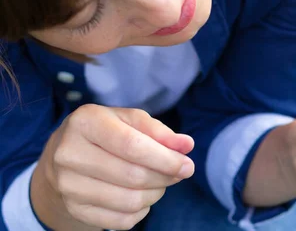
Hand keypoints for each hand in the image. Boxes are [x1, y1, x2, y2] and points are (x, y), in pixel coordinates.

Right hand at [32, 104, 194, 230]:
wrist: (63, 156)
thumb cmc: (106, 132)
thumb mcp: (129, 120)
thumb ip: (159, 131)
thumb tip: (186, 145)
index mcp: (85, 122)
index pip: (132, 146)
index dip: (165, 159)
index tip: (188, 165)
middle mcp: (69, 154)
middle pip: (133, 176)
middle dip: (165, 177)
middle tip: (179, 173)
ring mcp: (68, 185)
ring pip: (129, 201)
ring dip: (156, 194)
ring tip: (160, 182)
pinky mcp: (74, 209)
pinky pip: (121, 220)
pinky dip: (141, 211)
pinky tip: (142, 195)